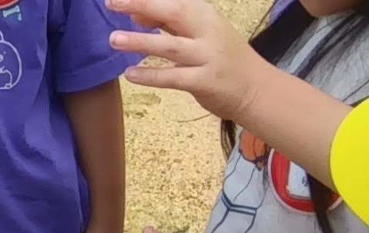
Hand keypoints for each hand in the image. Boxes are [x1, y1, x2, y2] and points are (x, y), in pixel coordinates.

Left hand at [106, 0, 268, 122]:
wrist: (255, 88)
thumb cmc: (220, 57)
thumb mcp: (199, 34)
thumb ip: (169, 24)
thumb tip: (135, 14)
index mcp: (205, 14)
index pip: (173, 0)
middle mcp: (208, 30)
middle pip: (173, 12)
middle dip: (142, 5)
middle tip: (112, 3)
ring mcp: (208, 56)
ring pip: (170, 46)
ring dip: (140, 41)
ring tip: (114, 39)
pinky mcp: (205, 81)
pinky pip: (174, 77)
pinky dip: (151, 76)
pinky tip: (130, 73)